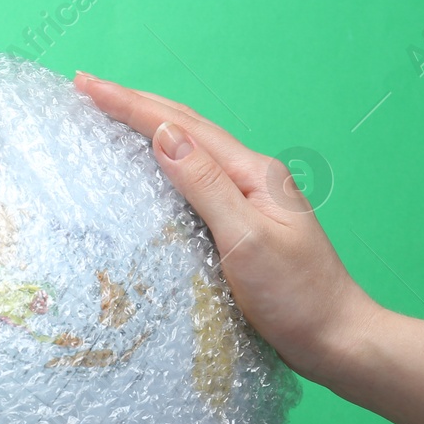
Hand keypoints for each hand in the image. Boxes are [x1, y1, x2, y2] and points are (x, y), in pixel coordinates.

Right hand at [74, 71, 380, 384]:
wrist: (336, 338)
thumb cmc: (295, 295)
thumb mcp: (246, 239)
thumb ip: (205, 186)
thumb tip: (165, 136)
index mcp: (252, 174)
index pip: (182, 127)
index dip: (131, 105)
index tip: (87, 85)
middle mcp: (250, 178)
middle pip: (186, 127)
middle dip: (134, 105)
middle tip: (87, 87)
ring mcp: (247, 200)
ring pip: (189, 150)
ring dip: (148, 126)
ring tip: (110, 112)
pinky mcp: (240, 225)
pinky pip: (193, 180)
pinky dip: (163, 161)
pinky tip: (149, 166)